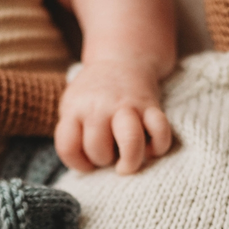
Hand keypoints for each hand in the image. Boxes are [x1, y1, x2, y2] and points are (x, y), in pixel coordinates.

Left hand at [54, 59, 171, 174]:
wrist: (120, 60)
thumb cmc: (93, 97)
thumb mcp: (72, 107)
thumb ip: (72, 133)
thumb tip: (87, 168)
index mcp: (75, 109)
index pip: (68, 147)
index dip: (78, 163)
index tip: (87, 162)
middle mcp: (100, 107)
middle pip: (98, 149)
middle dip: (103, 160)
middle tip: (108, 153)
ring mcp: (127, 106)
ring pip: (130, 141)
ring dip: (130, 160)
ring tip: (127, 164)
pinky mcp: (151, 106)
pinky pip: (160, 131)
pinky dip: (158, 146)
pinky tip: (150, 149)